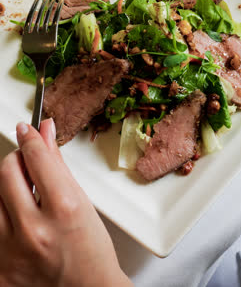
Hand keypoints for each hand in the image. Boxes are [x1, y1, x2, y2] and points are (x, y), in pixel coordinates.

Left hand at [0, 120, 131, 286]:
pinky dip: (4, 217)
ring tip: (25, 202)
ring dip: (6, 191)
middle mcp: (34, 231)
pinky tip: (19, 222)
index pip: (36, 157)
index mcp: (63, 209)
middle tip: (26, 165)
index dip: (30, 137)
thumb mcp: (80, 200)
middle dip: (16, 161)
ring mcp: (11, 253)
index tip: (26, 130)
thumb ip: (57, 164)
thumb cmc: (91, 251)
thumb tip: (44, 133)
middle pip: (6, 171)